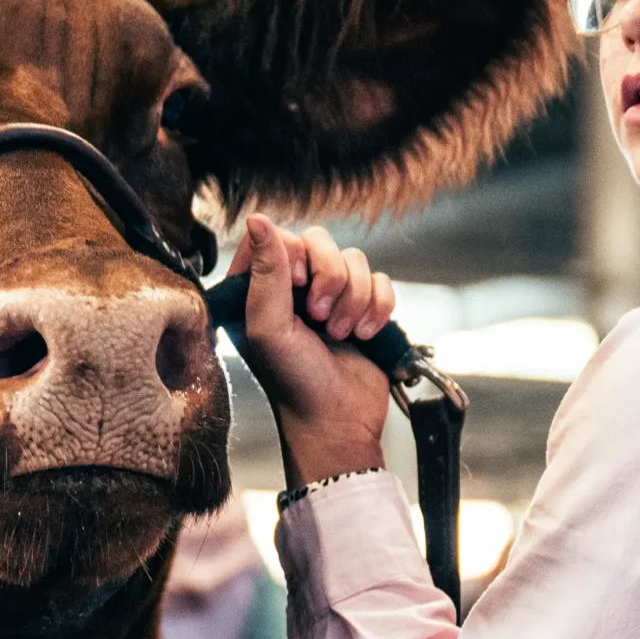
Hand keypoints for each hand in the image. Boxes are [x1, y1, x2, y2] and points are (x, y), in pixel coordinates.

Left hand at [233, 214, 398, 488]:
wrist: (338, 421)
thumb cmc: (293, 380)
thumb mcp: (269, 326)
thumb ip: (265, 271)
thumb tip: (258, 217)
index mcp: (258, 288)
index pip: (278, 236)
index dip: (296, 256)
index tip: (299, 290)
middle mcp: (294, 288)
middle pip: (320, 241)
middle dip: (330, 278)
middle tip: (321, 318)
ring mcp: (331, 296)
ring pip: (355, 260)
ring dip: (354, 299)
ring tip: (342, 334)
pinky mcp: (364, 307)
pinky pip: (381, 280)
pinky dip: (378, 307)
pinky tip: (365, 335)